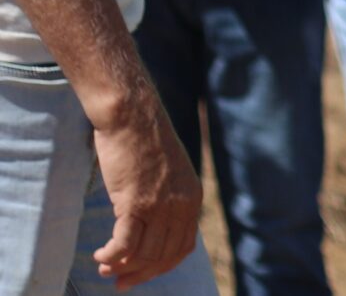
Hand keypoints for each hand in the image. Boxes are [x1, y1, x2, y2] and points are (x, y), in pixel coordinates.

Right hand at [90, 92, 200, 288]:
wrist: (133, 117)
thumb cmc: (144, 143)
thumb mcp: (169, 174)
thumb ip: (168, 199)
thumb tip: (154, 229)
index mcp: (193, 199)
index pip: (182, 247)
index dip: (160, 266)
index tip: (140, 274)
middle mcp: (182, 205)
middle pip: (163, 256)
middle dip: (139, 273)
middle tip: (117, 280)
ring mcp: (160, 205)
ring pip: (144, 254)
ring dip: (122, 267)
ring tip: (105, 266)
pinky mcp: (136, 202)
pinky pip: (125, 244)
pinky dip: (112, 256)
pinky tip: (100, 255)